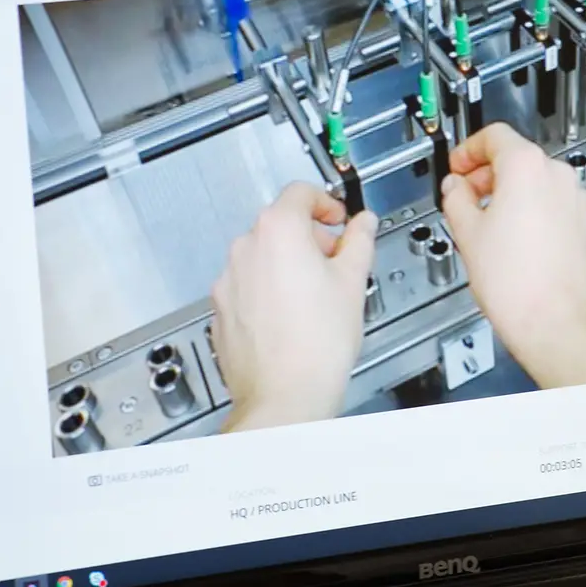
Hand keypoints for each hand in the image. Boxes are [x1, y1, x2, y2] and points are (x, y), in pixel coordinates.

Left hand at [211, 182, 377, 431]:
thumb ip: (359, 240)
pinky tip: (293, 316)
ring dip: (288, 263)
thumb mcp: (354, 280)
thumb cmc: (317, 343)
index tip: (338, 219)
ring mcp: (228, 280)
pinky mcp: (222, 308)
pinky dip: (269, 290)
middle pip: (279, 224)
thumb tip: (363, 223)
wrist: (284, 394)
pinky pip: (248, 285)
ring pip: (262, 256)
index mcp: (279, 231)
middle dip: (310, 236)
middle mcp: (246, 249)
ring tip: (316, 294)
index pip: (300, 192)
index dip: (325, 202)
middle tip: (335, 259)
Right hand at [441, 123, 585, 387]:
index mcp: (528, 167)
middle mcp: (558, 177)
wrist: (557, 323)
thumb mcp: (468, 233)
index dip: (468, 150)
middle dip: (488, 175)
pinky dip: (534, 212)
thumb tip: (455, 187)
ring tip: (488, 226)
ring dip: (511, 195)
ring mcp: (578, 201)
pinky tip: (516, 242)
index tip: (458, 167)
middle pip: (518, 158)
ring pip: (538, 184)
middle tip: (465, 198)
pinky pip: (555, 206)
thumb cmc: (518, 284)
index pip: (495, 136)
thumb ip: (456, 198)